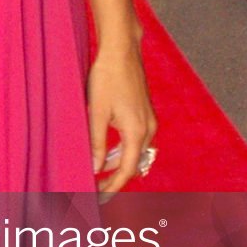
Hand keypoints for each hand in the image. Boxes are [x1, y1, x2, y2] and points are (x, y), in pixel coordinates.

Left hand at [88, 43, 155, 198]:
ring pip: (137, 153)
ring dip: (120, 164)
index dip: (113, 186)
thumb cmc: (107, 79)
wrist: (122, 51)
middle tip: (96, 188)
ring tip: (100, 172)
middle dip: (116, 178)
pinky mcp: (146, 113)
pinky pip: (138, 141)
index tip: (99, 196)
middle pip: (135, 164)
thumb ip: (97, 143)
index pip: (127, 170)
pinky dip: (125, 151)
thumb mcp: (97, 113)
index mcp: (137, 132)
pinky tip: (109, 152)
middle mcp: (149, 129)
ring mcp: (150, 120)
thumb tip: (96, 168)